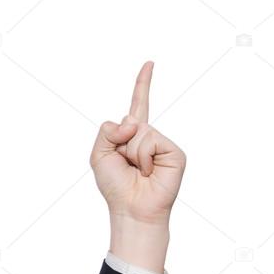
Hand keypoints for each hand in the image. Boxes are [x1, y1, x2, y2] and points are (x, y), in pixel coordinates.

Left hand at [90, 61, 185, 225]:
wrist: (131, 209)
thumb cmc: (115, 185)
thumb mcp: (98, 155)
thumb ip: (107, 131)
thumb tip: (132, 121)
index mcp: (131, 135)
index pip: (137, 105)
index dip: (143, 84)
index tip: (150, 63)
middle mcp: (149, 136)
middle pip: (131, 120)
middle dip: (120, 142)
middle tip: (126, 164)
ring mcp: (163, 143)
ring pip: (140, 131)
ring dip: (132, 152)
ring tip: (138, 170)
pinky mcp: (175, 152)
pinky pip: (151, 140)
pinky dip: (144, 157)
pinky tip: (148, 171)